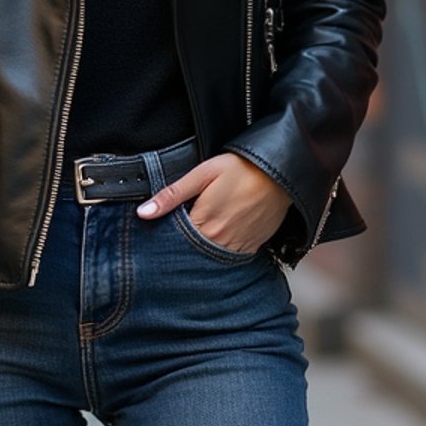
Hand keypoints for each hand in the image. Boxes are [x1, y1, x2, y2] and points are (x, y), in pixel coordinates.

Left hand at [136, 152, 290, 253]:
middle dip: (184, 245)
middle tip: (182, 231)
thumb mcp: (203, 173)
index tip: (162, 229)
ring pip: (212, 257)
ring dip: (204, 249)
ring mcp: (239, 246)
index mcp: (204, 223)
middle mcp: (220, 241)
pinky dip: (223, 249)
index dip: (167, 235)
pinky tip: (222, 235)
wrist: (282, 173)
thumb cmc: (241, 168)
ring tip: (204, 230)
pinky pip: (232, 256)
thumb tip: (143, 212)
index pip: (175, 241)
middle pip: (192, 252)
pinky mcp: (253, 246)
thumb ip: (172, 194)